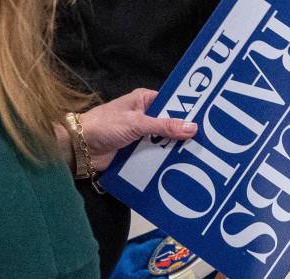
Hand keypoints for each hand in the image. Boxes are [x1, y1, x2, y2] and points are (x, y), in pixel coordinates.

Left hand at [77, 88, 197, 170]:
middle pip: (172, 124)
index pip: (172, 103)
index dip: (188, 110)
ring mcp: (144, 135)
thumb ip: (164, 126)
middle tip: (209, 141)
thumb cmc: (104, 126)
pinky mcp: (140, 151)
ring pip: (167, 142)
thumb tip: (192, 127)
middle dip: (186, 133)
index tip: (208, 118)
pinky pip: (159, 155)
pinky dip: (167, 160)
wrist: (80, 149)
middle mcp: (146, 116)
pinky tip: (183, 166)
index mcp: (145, 101)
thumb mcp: (136, 123)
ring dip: (177, 149)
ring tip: (200, 156)